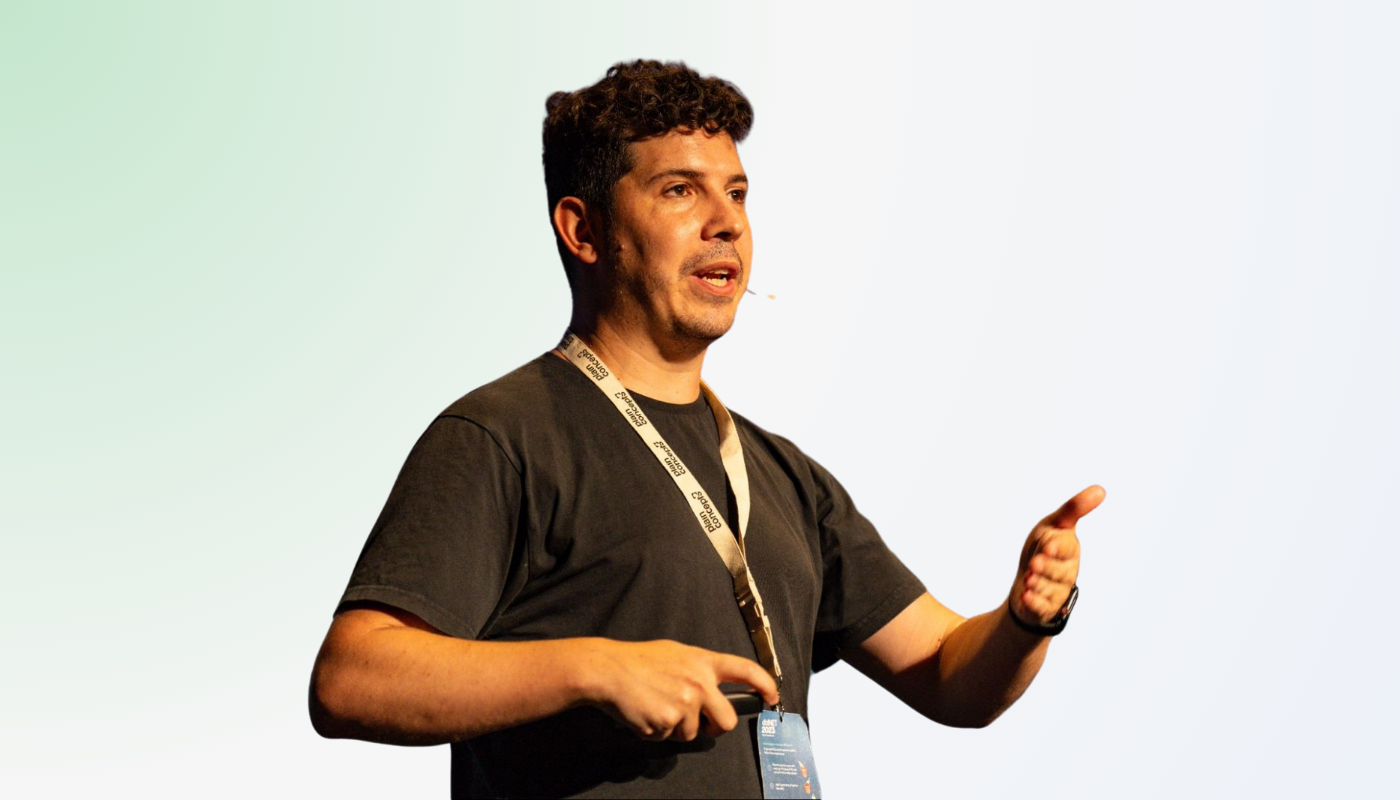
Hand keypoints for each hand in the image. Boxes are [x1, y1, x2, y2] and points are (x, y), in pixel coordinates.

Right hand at [578, 638, 779, 741]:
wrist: (608, 670)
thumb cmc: (638, 660)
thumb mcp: (675, 654)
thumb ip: (698, 670)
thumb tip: (713, 690)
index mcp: (703, 662)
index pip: (745, 670)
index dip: (765, 684)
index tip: (772, 696)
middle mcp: (699, 683)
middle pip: (726, 721)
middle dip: (714, 728)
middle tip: (698, 722)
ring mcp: (685, 704)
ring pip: (693, 733)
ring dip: (676, 728)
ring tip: (657, 706)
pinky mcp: (668, 722)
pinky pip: (668, 738)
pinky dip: (657, 731)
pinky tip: (645, 712)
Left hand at [1010, 485, 1104, 626]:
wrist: (1028, 582)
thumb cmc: (1042, 549)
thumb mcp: (1054, 526)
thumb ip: (1074, 509)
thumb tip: (1101, 489)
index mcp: (1069, 552)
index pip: (1065, 549)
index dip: (1057, 548)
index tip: (1047, 546)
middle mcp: (1066, 573)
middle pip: (1057, 570)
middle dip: (1045, 567)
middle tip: (1035, 564)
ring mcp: (1056, 592)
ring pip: (1048, 588)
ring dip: (1037, 584)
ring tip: (1028, 579)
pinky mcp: (1045, 607)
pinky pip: (1041, 606)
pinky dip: (1033, 602)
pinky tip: (1025, 597)